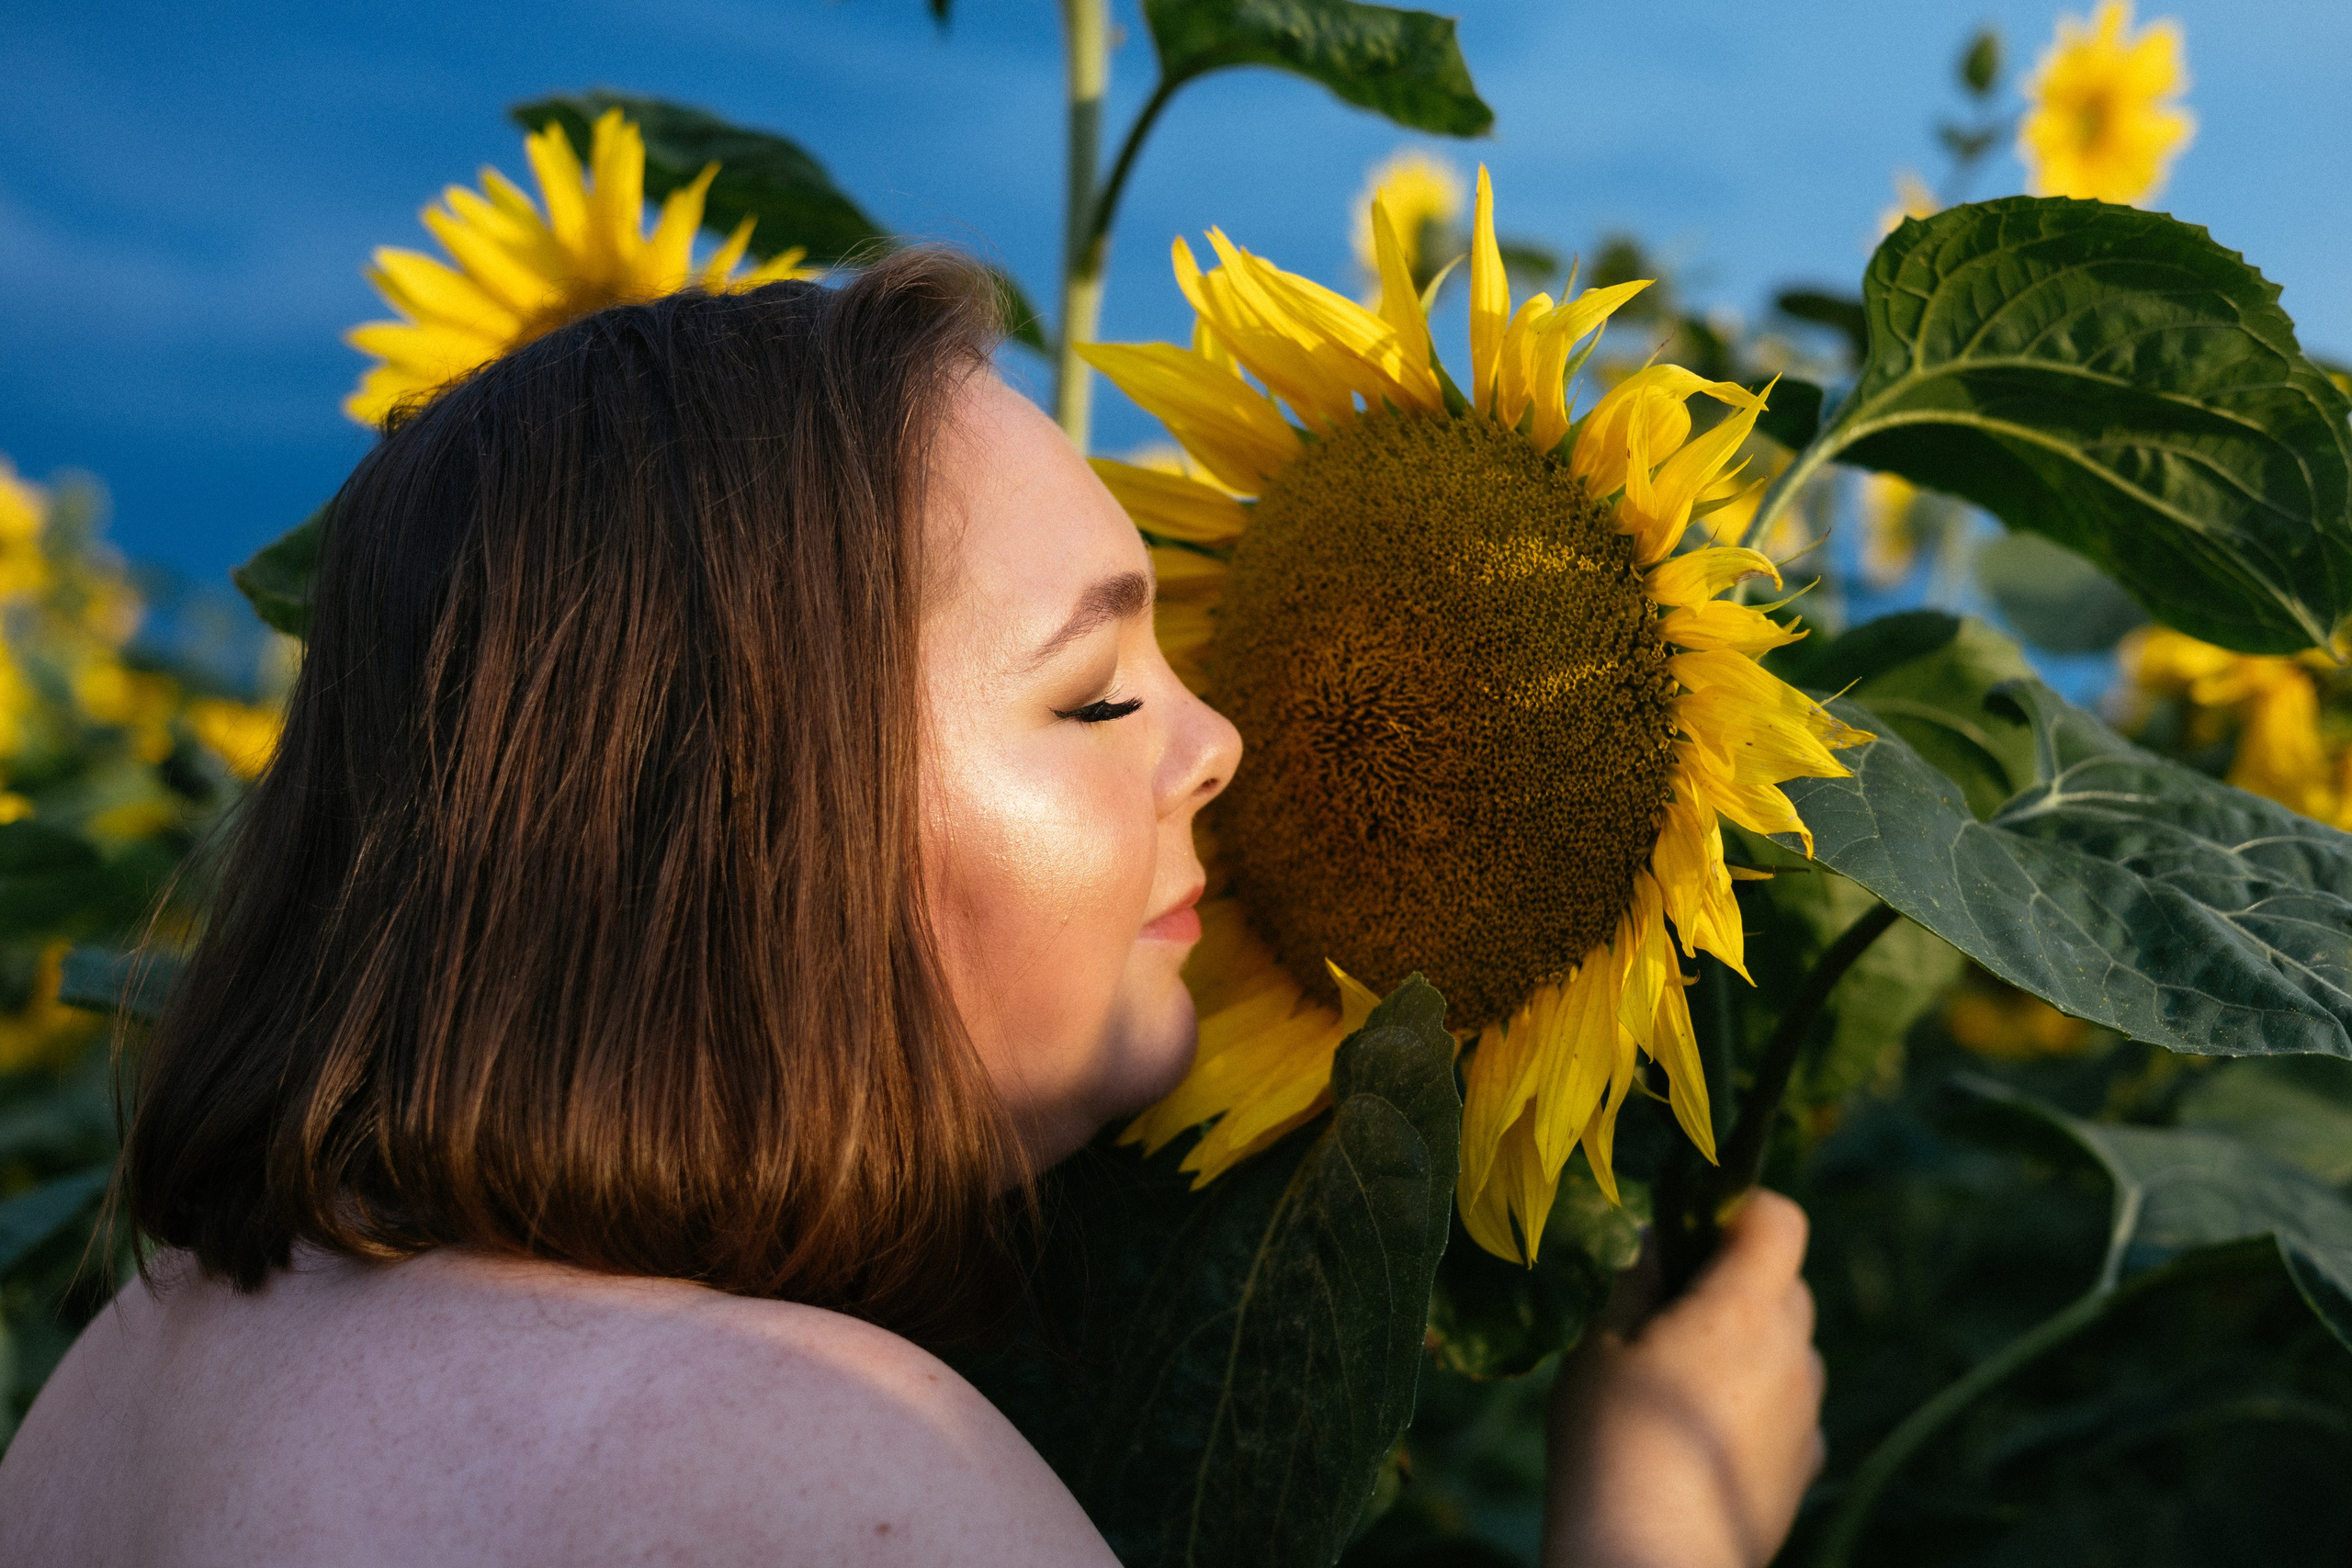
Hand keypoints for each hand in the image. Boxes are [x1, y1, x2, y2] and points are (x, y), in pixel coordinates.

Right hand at [1541, 1189, 1826, 1567]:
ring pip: (1790, 1348)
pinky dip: (1760, 1402)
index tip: (1691, 1231)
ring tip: (1683, 1385)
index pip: (1781, 1220)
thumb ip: (1636, 1279)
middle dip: (1738, 1280)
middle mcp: (1794, 1354)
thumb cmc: (1613, 1440)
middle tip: (1670, 1311)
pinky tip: (1705, 1436)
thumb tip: (1658, 1240)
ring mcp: (1807, 1414)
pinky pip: (1792, 1407)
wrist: (1650, 1556)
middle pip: (1787, 1284)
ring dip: (1751, 1344)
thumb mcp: (1599, 1345)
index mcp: (1746, 1310)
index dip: (1740, 1209)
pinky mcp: (1806, 1466)